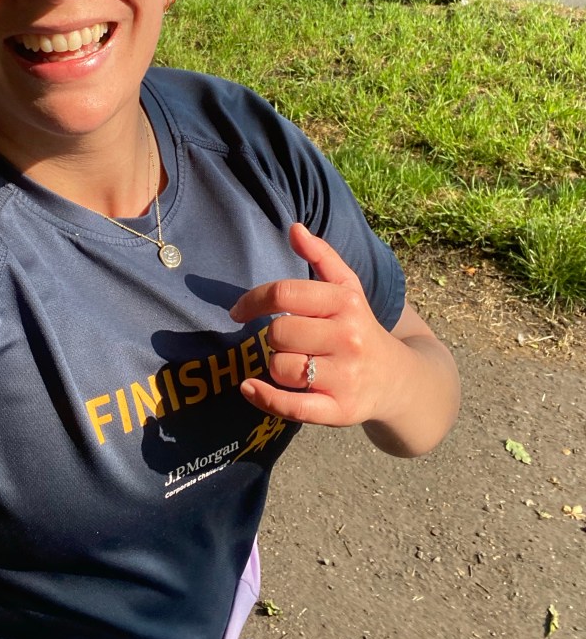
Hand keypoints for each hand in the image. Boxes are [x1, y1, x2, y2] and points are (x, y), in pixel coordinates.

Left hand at [230, 223, 406, 427]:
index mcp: (346, 303)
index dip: (253, 300)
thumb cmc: (360, 328)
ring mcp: (345, 376)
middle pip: (278, 333)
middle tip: (287, 341)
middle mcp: (348, 338)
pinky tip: (250, 388)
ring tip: (293, 364)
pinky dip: (264, 398)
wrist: (399, 380)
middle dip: (273, 337)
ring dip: (276, 366)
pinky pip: (291, 407)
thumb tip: (294, 228)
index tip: (239, 311)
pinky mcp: (341, 410)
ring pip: (281, 368)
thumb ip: (322, 256)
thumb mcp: (348, 289)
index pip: (284, 294)